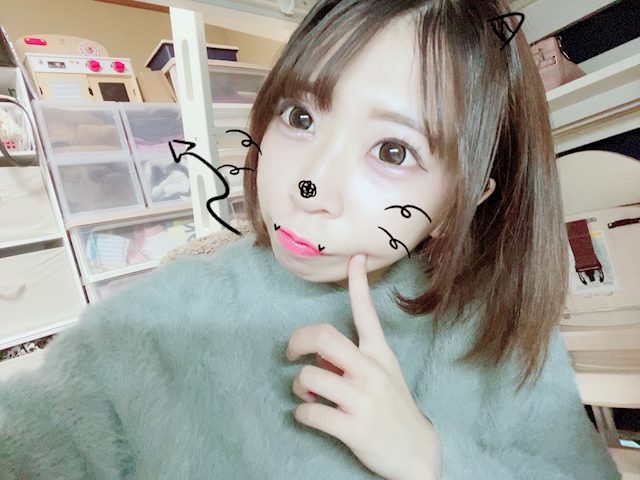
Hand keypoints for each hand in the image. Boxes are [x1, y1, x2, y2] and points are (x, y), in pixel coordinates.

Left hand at [286, 254, 440, 479]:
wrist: (418, 454)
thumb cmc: (393, 408)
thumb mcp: (382, 375)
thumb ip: (352, 359)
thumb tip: (318, 356)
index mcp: (379, 354)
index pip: (366, 313)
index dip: (358, 283)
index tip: (354, 258)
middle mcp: (371, 372)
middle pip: (322, 338)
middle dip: (296, 341)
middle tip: (291, 353)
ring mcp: (363, 400)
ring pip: (309, 376)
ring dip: (297, 385)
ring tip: (306, 394)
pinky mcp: (353, 429)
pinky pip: (310, 412)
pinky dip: (300, 413)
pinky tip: (308, 414)